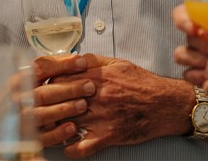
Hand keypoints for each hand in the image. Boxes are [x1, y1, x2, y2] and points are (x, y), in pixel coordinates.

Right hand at [0, 54, 92, 147]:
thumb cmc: (15, 97)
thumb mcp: (25, 78)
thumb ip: (47, 67)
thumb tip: (72, 57)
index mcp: (19, 81)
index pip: (40, 69)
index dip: (61, 64)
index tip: (81, 61)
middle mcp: (18, 100)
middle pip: (44, 92)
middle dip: (69, 88)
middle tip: (89, 86)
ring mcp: (20, 120)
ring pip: (43, 114)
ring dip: (64, 109)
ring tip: (83, 105)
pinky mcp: (25, 138)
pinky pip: (42, 137)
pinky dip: (57, 133)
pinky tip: (72, 128)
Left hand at [47, 53, 192, 158]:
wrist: (166, 103)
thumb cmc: (142, 83)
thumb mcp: (117, 63)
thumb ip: (93, 60)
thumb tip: (71, 59)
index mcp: (97, 76)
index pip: (60, 79)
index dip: (49, 84)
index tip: (45, 88)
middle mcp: (97, 96)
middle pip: (60, 101)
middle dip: (49, 105)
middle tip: (42, 109)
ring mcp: (102, 117)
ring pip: (67, 123)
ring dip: (55, 127)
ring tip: (48, 127)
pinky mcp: (109, 135)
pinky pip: (82, 147)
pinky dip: (70, 149)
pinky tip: (66, 147)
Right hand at [171, 3, 207, 85]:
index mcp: (205, 21)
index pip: (181, 14)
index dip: (183, 21)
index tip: (195, 30)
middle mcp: (197, 37)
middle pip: (189, 37)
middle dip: (203, 44)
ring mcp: (193, 55)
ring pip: (181, 54)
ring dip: (197, 59)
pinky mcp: (194, 73)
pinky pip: (187, 73)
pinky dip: (197, 76)